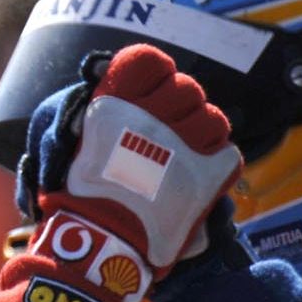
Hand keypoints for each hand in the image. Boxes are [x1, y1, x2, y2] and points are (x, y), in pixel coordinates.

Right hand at [16, 45, 241, 301]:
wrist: (99, 240)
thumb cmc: (78, 197)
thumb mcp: (73, 144)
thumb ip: (94, 115)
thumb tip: (100, 84)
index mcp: (115, 103)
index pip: (150, 61)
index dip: (156, 75)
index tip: (151, 92)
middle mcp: (151, 116)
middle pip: (187, 89)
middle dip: (182, 109)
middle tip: (167, 136)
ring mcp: (182, 143)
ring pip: (213, 120)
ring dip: (203, 135)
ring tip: (185, 158)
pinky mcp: (206, 174)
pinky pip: (227, 155)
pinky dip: (218, 166)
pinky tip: (200, 178)